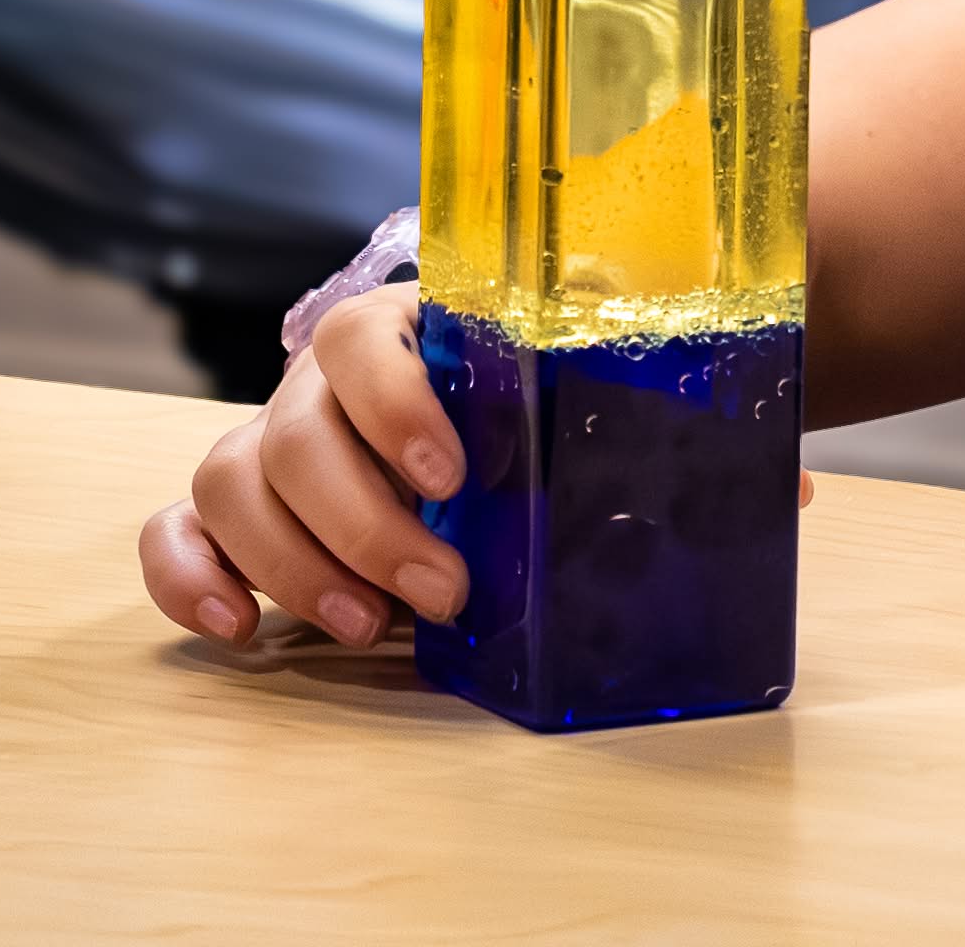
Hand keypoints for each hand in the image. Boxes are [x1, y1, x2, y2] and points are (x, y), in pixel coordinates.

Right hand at [140, 284, 820, 649]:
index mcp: (417, 333)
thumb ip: (674, 428)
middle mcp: (328, 382)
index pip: (369, 335)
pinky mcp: (238, 515)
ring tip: (368, 626)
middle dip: (364, 521)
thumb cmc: (555, 412)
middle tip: (444, 594)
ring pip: (234, 480)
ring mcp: (275, 442)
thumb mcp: (608, 407)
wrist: (501, 422)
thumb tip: (785, 485)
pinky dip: (189, 578)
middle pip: (295, 429)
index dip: (398, 401)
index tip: (456, 473)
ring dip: (294, 561)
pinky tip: (237, 631)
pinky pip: (179, 531)